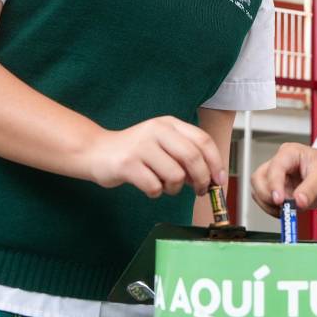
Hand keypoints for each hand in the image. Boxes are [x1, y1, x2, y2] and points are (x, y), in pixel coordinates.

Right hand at [88, 116, 224, 198]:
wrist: (96, 151)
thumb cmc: (135, 151)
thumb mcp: (163, 143)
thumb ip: (186, 154)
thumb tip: (212, 176)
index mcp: (169, 124)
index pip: (203, 140)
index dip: (216, 162)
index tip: (220, 180)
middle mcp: (157, 131)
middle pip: (193, 157)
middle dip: (202, 179)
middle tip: (200, 190)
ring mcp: (141, 146)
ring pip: (175, 176)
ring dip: (175, 188)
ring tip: (164, 185)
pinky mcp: (127, 164)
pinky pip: (155, 187)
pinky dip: (155, 193)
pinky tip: (148, 187)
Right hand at [250, 144, 316, 216]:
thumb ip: (310, 189)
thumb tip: (297, 201)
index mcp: (290, 154)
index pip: (274, 168)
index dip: (274, 185)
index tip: (280, 200)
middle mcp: (281, 165)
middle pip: (258, 179)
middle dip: (267, 195)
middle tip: (282, 207)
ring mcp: (281, 180)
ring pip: (259, 192)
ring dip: (269, 205)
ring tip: (289, 210)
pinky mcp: (284, 194)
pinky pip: (268, 204)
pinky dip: (274, 211)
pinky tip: (289, 213)